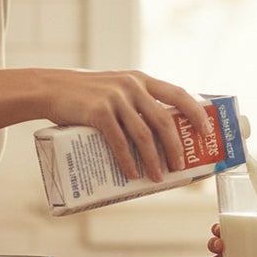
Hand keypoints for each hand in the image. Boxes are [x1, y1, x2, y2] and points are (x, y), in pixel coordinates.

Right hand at [44, 69, 212, 181]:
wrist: (49, 88)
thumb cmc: (85, 94)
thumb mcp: (115, 88)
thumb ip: (135, 102)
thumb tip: (157, 134)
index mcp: (141, 79)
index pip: (178, 94)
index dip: (195, 113)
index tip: (206, 131)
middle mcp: (132, 86)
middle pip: (164, 120)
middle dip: (176, 147)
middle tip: (180, 167)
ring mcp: (115, 98)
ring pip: (144, 134)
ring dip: (154, 160)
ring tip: (157, 177)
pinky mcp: (98, 112)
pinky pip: (119, 141)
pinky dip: (127, 160)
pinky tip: (131, 173)